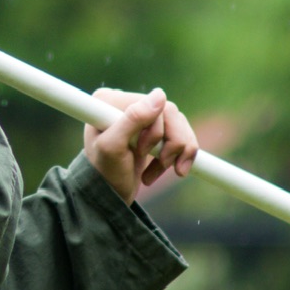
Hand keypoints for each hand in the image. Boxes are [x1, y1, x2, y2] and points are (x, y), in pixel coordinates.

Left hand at [83, 88, 199, 203]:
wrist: (112, 195)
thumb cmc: (106, 172)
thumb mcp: (113, 147)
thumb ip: (133, 119)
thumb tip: (160, 94)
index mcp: (109, 100)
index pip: (150, 104)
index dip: (154, 131)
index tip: (141, 151)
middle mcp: (125, 102)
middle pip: (168, 112)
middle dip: (170, 144)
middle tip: (161, 163)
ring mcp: (142, 115)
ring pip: (179, 123)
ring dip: (177, 151)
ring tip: (164, 169)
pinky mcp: (156, 128)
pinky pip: (184, 133)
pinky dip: (184, 154)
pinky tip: (176, 170)